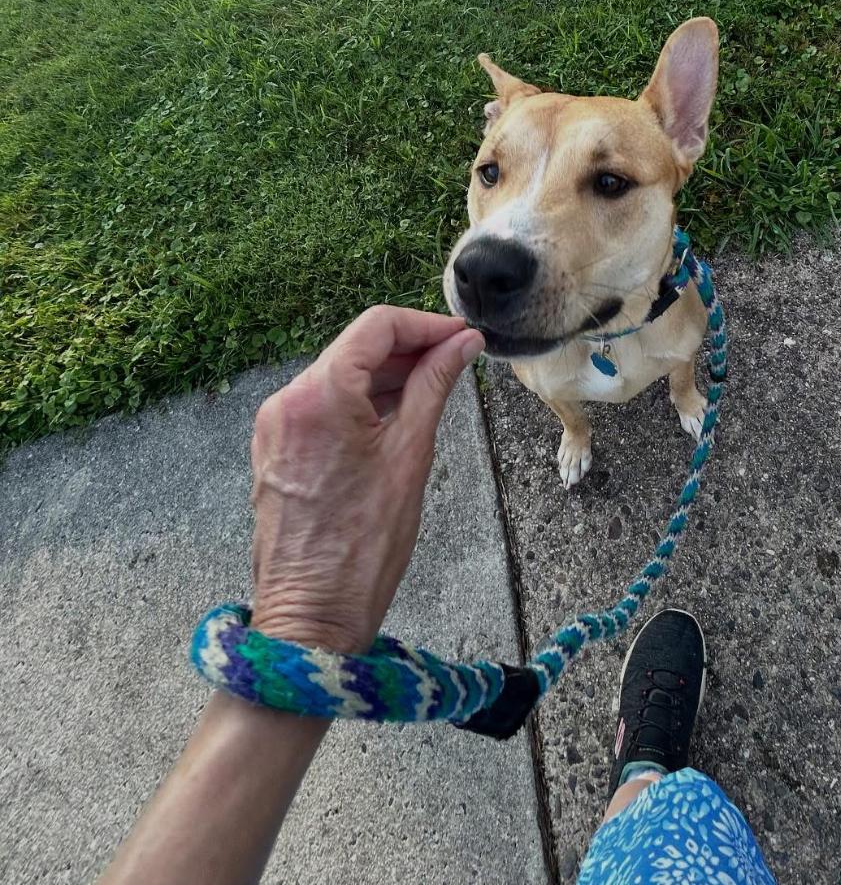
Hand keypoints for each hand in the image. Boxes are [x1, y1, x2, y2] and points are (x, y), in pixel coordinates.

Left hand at [248, 306, 483, 652]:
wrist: (310, 617)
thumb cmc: (363, 546)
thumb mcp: (411, 454)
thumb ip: (434, 386)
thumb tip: (463, 345)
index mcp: (319, 394)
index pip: (377, 326)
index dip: (426, 325)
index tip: (463, 339)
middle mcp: (287, 399)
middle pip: (355, 347)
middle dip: (409, 348)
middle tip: (458, 361)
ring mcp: (275, 424)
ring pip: (338, 374)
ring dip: (386, 375)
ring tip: (434, 388)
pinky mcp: (274, 448)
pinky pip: (321, 404)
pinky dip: (359, 401)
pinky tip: (395, 416)